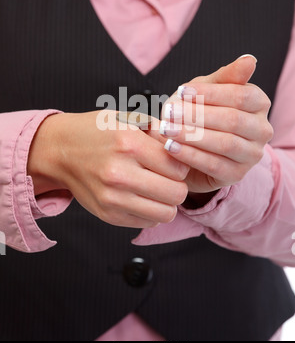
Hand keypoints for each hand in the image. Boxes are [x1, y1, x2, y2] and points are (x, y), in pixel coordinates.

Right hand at [27, 111, 188, 227]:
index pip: (178, 168)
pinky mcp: (108, 215)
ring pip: (166, 214)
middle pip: (176, 194)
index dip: (180, 165)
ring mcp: (112, 198)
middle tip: (167, 177)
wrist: (60, 151)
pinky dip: (151, 212)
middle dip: (177, 185)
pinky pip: (147, 222)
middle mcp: (120, 174)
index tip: (171, 161)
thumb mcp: (127, 119)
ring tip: (156, 188)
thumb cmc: (96, 132)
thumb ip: (159, 131)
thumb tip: (187, 146)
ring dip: (166, 202)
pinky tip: (141, 196)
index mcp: (128, 145)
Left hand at [148, 55, 273, 193]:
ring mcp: (252, 155)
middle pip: (233, 121)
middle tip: (169, 112)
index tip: (182, 92)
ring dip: (193, 136)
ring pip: (226, 144)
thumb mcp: (208, 89)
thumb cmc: (200, 110)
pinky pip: (214, 165)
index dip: (211, 94)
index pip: (240, 96)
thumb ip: (226, 76)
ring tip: (167, 130)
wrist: (192, 145)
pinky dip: (190, 155)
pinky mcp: (237, 175)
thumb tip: (250, 59)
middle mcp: (262, 129)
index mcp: (259, 103)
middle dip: (198, 116)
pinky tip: (171, 147)